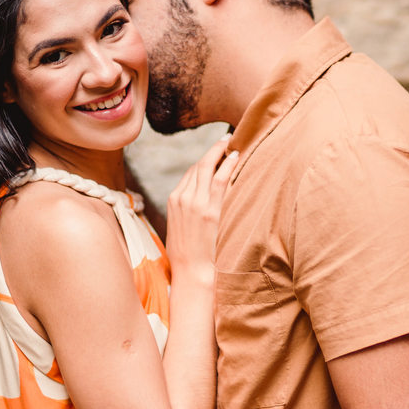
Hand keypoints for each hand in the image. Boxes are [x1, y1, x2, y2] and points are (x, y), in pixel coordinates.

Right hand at [165, 137, 238, 285]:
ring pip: (208, 168)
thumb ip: (185, 212)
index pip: (189, 173)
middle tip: (224, 139)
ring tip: (231, 143)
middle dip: (211, 150)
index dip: (203, 162)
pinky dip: (228, 165)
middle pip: (197, 166)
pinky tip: (235, 157)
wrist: (190, 270)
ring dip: (220, 152)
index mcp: (173, 200)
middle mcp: (182, 197)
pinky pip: (220, 179)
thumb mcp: (179, 228)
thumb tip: (196, 206)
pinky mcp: (210, 209)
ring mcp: (195, 202)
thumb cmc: (186, 254)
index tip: (214, 156)